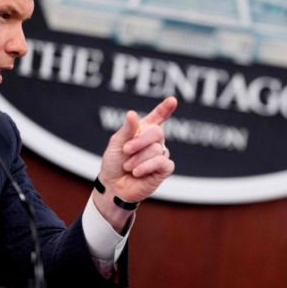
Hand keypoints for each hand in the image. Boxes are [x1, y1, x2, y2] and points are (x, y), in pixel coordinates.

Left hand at [93, 97, 176, 229]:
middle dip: (139, 142)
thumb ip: (126, 130)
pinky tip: (137, 172)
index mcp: (143, 130)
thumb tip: (132, 113)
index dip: (165, 108)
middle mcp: (154, 141)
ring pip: (156, 149)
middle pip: (157, 133)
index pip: (158, 117)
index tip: (173, 100)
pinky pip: (162, 162)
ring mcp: (161, 154)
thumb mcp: (116, 144)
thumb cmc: (114, 163)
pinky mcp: (165, 169)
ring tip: (128, 167)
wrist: (113, 187)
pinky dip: (147, 166)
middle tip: (125, 150)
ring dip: (138, 158)